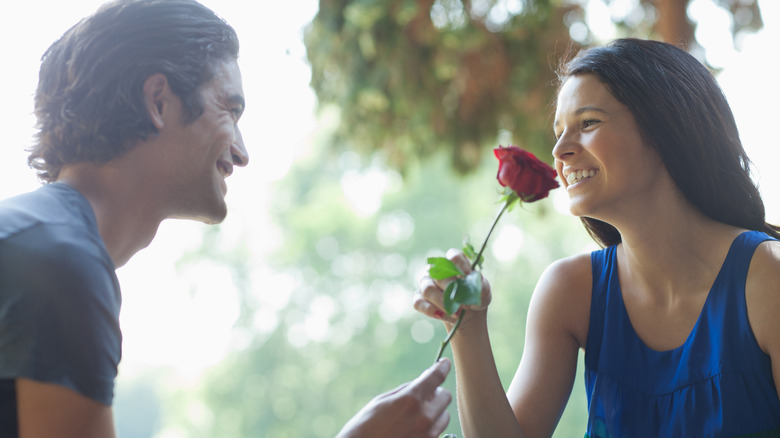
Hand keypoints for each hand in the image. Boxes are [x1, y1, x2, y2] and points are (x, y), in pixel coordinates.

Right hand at [336, 358, 452, 437]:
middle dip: (436, 393)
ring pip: (444, 416)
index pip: (436, 377)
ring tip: (416, 417)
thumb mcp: (381, 402)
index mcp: (410, 400)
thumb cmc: (364, 428)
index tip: (444, 364)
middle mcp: (424, 417)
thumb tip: (422, 382)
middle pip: (445, 396)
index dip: (442, 367)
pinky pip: (438, 433)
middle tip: (423, 395)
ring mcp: (428, 435)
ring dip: (435, 412)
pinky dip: (430, 428)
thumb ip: (405, 391)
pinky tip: (414, 430)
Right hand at [413, 249, 491, 325]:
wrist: (467, 316)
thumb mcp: (483, 294)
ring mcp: (426, 282)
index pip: (453, 256)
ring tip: (456, 314)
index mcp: (455, 262)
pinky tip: (442, 316)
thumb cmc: (475, 299)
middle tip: (464, 305)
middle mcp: (437, 269)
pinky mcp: (419, 297)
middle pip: (439, 274)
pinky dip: (431, 310)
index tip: (467, 280)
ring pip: (427, 289)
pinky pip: (418, 302)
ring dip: (442, 303)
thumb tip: (470, 283)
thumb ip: (480, 287)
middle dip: (451, 291)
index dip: (460, 267)